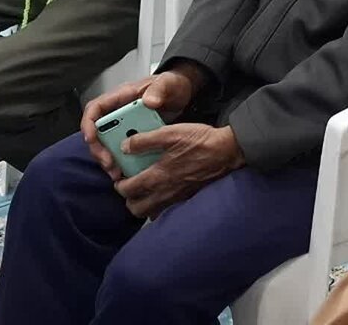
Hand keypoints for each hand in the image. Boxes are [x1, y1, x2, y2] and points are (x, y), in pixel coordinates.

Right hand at [81, 64, 204, 179]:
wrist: (182, 94)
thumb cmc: (171, 85)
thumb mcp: (168, 83)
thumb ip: (159, 89)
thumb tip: (148, 102)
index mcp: (122, 97)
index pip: (95, 108)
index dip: (88, 123)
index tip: (90, 138)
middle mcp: (118, 112)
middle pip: (97, 132)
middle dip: (98, 149)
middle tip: (109, 163)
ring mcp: (124, 125)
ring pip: (106, 144)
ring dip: (108, 159)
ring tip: (117, 172)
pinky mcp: (132, 136)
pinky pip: (121, 150)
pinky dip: (121, 161)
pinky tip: (127, 171)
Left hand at [114, 123, 243, 217]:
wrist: (228, 151)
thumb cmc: (200, 141)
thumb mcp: (170, 133)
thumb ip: (144, 140)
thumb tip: (124, 146)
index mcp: (157, 177)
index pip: (127, 189)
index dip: (119, 184)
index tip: (120, 175)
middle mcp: (164, 193)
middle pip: (136, 208)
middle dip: (129, 199)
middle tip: (131, 185)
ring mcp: (176, 198)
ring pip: (150, 213)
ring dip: (143, 204)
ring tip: (145, 190)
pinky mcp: (187, 198)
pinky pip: (166, 210)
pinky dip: (159, 206)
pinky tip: (163, 191)